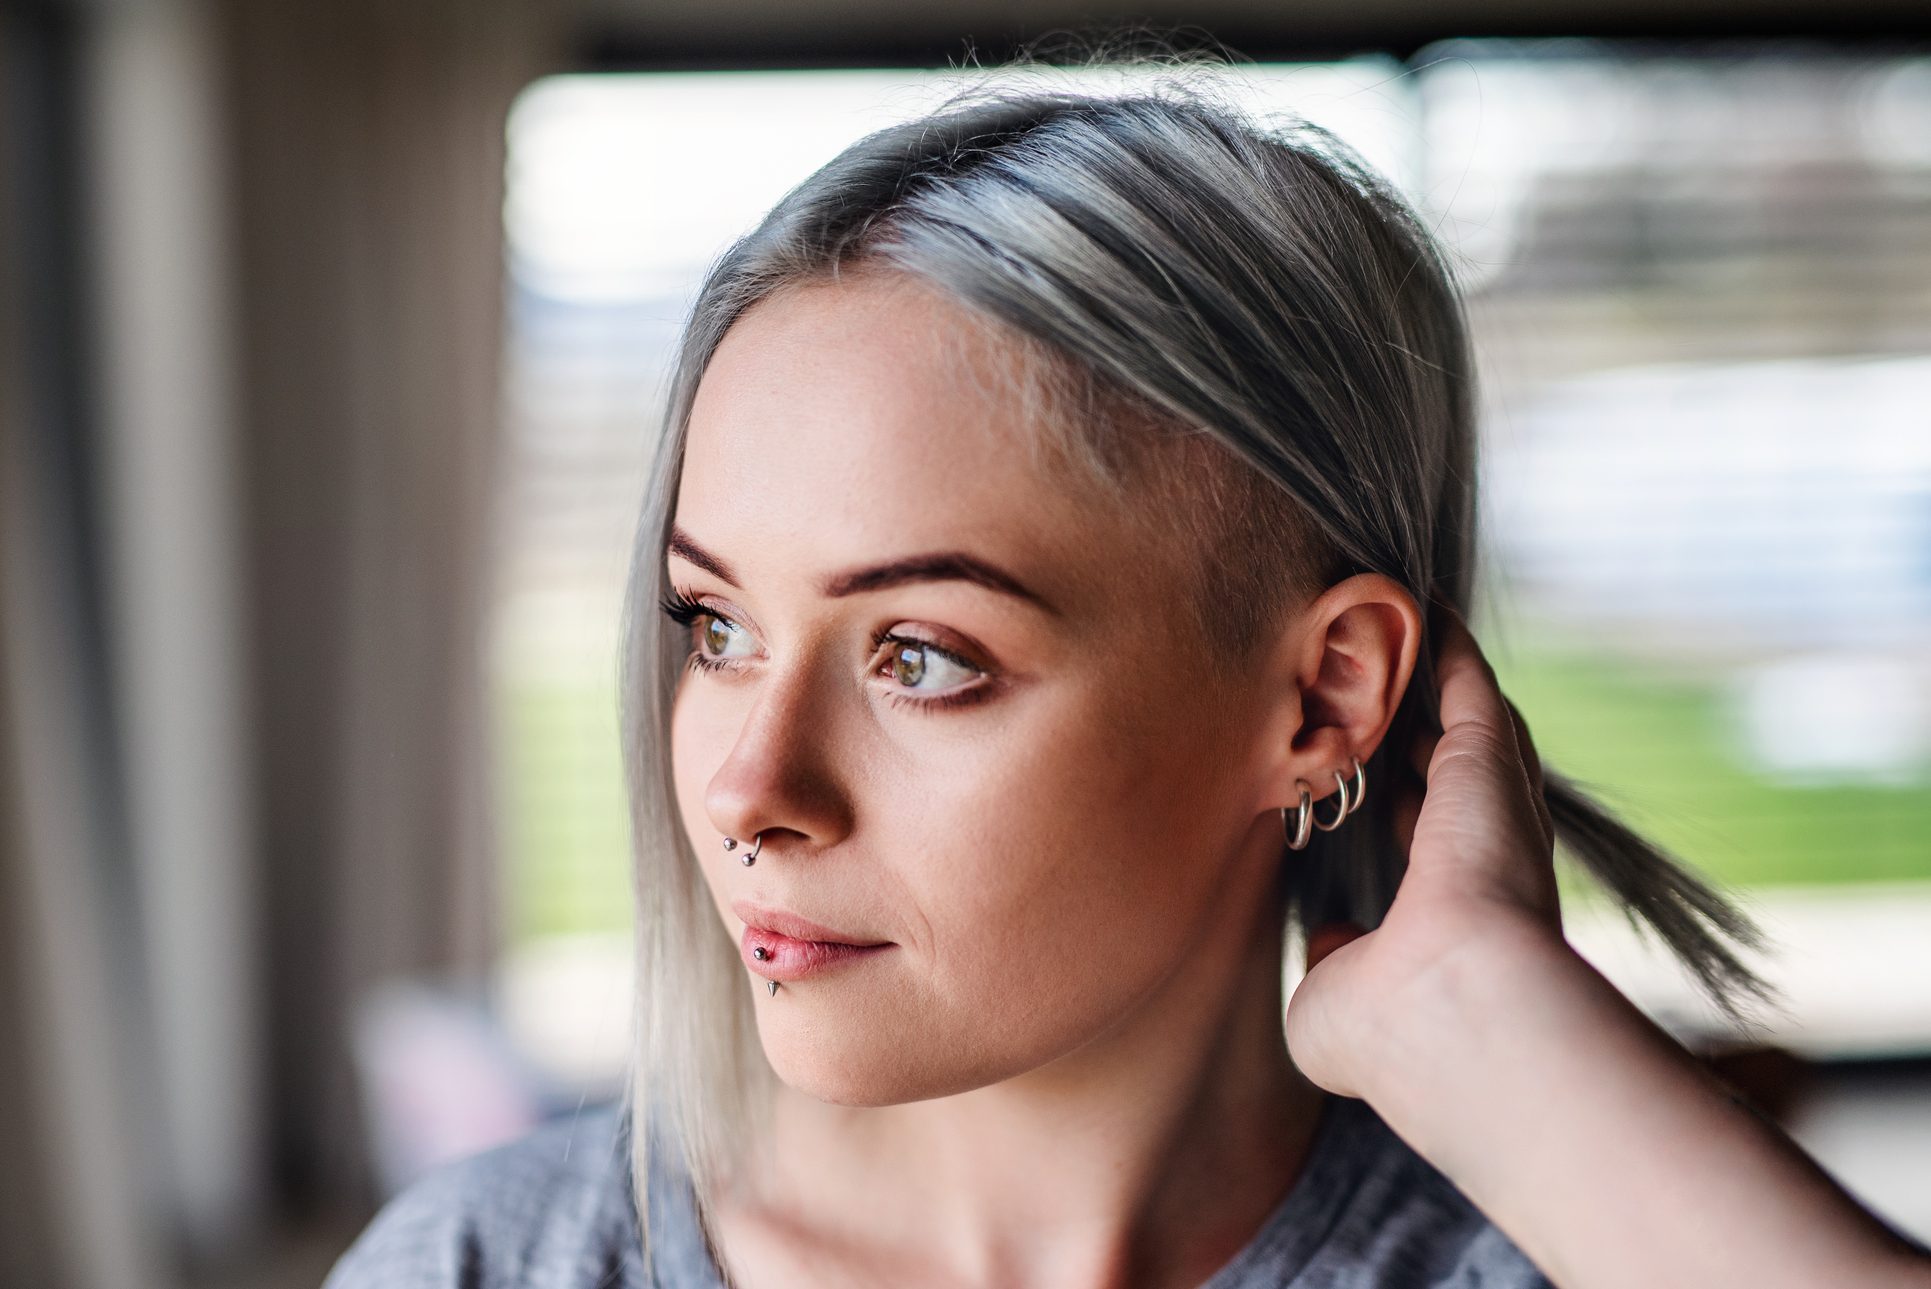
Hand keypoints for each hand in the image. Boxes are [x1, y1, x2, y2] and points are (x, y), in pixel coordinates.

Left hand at [1284, 601, 1566, 1099]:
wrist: (1456, 1020)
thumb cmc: (1390, 1032)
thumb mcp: (1331, 1004)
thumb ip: (1332, 964)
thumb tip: (1335, 943)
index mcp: (1448, 917)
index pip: (1426, 840)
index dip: (1398, 801)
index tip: (1368, 772)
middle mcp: (1480, 861)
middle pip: (1451, 771)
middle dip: (1418, 725)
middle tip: (1380, 672)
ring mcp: (1492, 812)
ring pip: (1466, 722)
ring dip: (1433, 673)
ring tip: (1398, 618)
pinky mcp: (1492, 767)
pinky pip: (1470, 686)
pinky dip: (1447, 644)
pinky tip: (1420, 601)